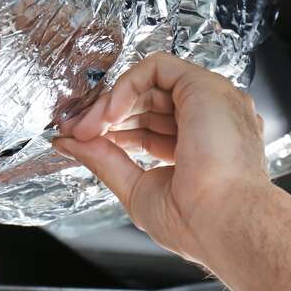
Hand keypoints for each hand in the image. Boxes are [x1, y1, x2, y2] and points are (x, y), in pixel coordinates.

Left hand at [55, 52, 270, 263]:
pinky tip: (109, 114)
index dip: (113, 130)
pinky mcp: (205, 86)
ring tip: (85, 128)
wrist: (220, 223)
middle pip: (147, 103)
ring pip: (149, 84)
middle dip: (104, 115)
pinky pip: (157, 67)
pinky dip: (126, 85)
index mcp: (201, 148)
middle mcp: (209, 121)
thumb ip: (104, 159)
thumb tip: (69, 143)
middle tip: (74, 131)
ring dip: (109, 104)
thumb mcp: (136, 187)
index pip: (148, 128)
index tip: (80, 139)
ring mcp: (211, 101)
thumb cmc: (194, 220)